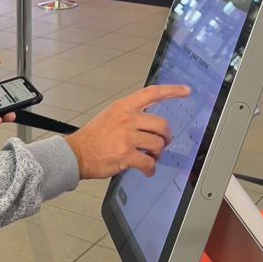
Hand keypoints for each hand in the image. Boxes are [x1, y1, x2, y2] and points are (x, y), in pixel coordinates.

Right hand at [65, 84, 190, 178]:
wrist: (76, 154)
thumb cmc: (93, 137)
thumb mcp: (111, 115)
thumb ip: (130, 114)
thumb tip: (150, 121)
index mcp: (124, 106)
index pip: (152, 93)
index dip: (172, 91)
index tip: (186, 90)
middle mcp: (127, 119)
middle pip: (161, 124)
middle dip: (166, 136)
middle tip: (163, 142)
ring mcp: (127, 137)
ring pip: (157, 144)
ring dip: (157, 154)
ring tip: (151, 157)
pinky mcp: (126, 155)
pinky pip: (148, 162)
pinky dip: (150, 169)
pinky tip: (147, 170)